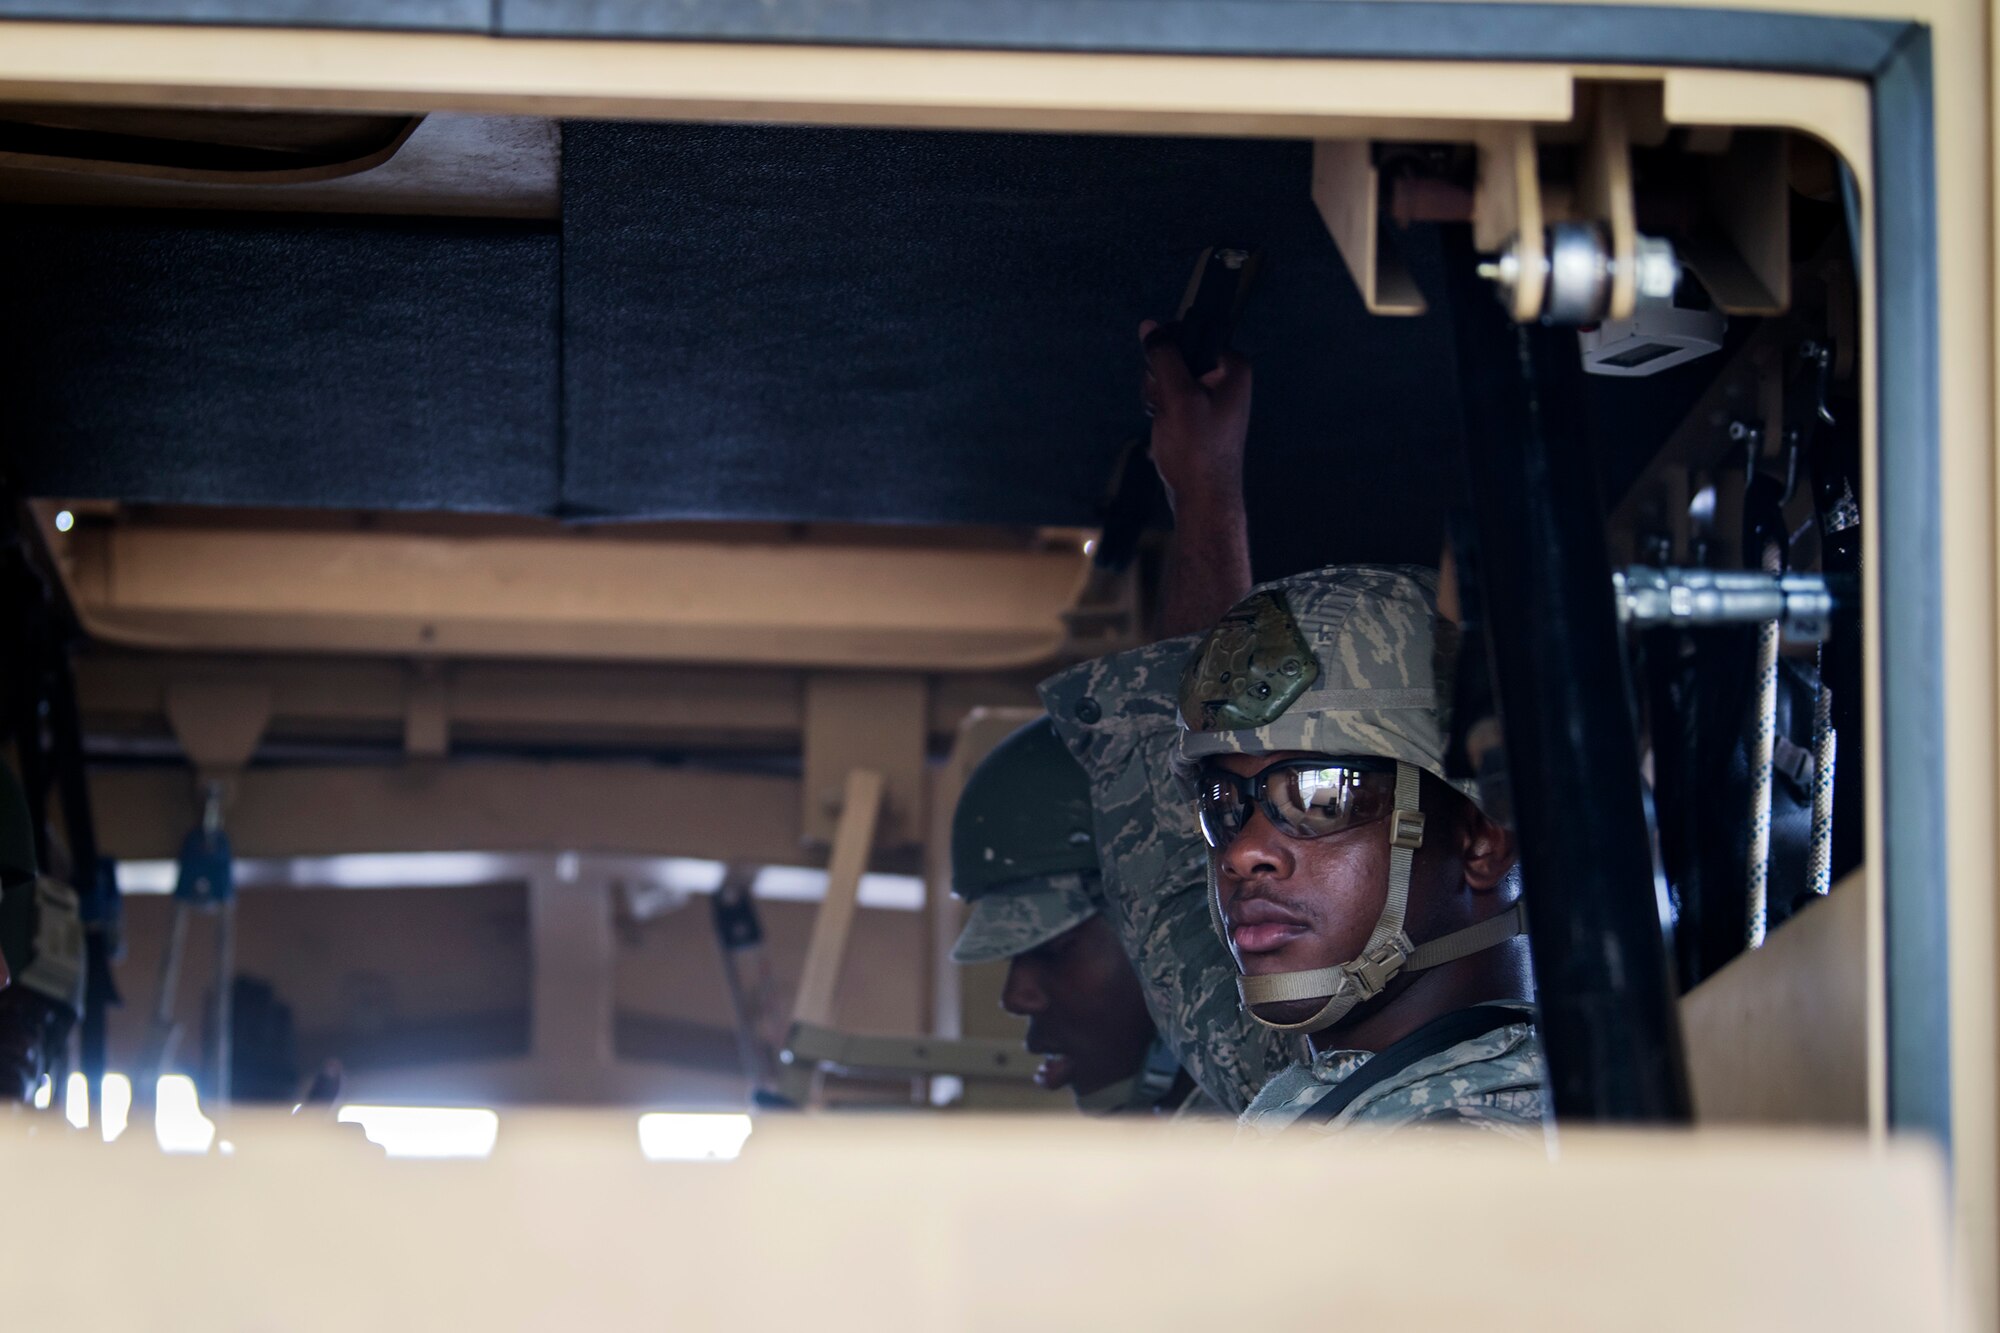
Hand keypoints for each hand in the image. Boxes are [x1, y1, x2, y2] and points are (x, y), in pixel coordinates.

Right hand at [1139, 319, 1251, 513]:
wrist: (1202, 497)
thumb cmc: (1197, 450)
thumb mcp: (1177, 396)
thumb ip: (1164, 357)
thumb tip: (1150, 327)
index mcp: (1233, 367)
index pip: (1193, 335)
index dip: (1170, 351)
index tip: (1164, 376)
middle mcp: (1228, 379)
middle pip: (1179, 357)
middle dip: (1162, 378)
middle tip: (1165, 403)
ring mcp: (1214, 398)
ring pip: (1171, 378)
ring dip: (1159, 396)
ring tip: (1166, 419)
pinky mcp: (1200, 415)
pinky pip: (1173, 398)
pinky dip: (1162, 408)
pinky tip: (1165, 425)